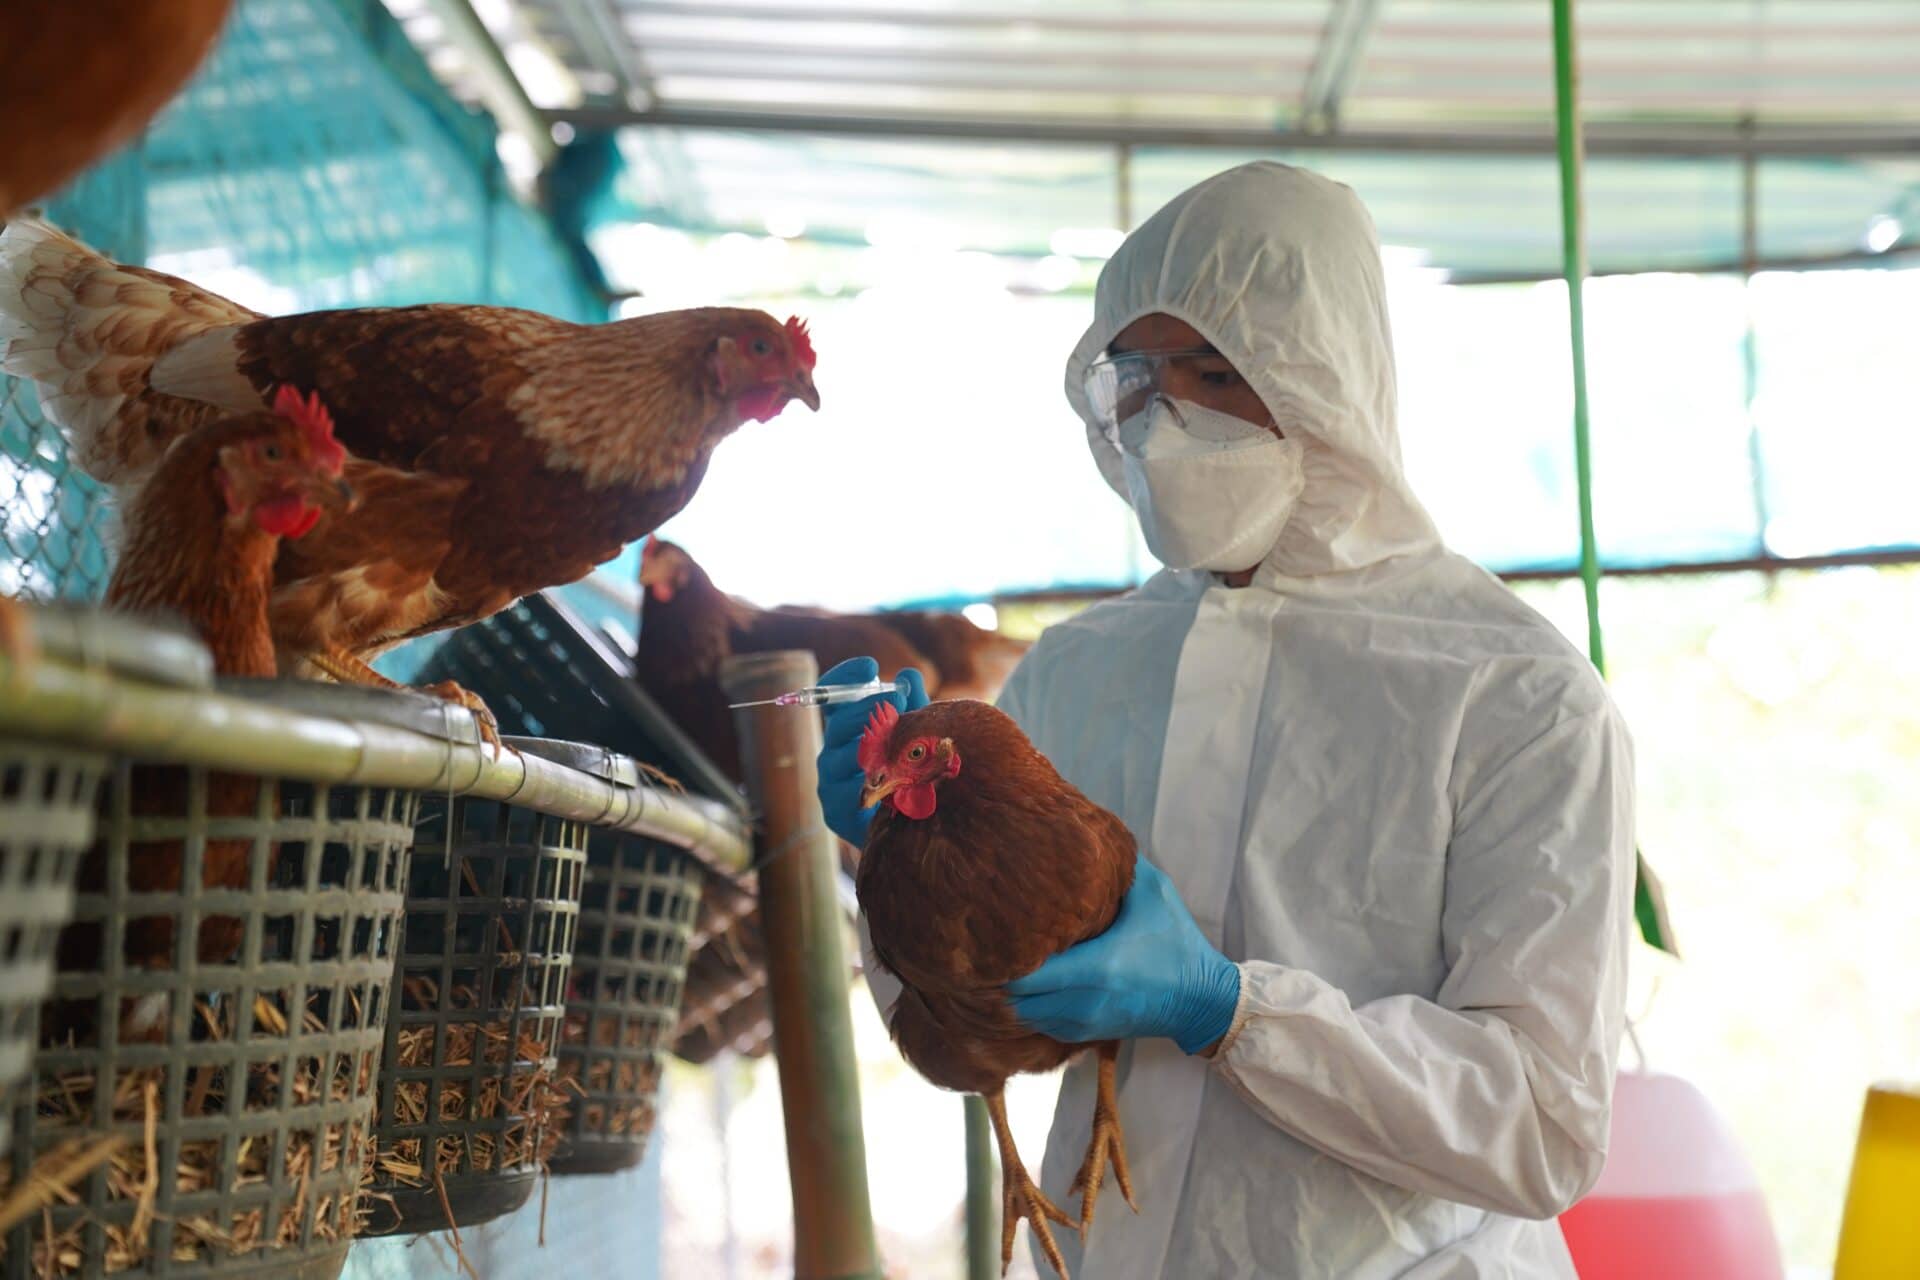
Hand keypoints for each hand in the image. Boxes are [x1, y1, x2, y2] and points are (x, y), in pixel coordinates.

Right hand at [816, 656, 928, 845]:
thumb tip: (909, 674)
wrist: (916, 830)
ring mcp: (830, 781)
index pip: (832, 697)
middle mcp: (834, 752)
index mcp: (848, 729)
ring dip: (870, 743)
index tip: (869, 667)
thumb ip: (915, 705)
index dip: (845, 678)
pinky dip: (867, 783)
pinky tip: (889, 779)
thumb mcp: (920, 737)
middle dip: (866, 706)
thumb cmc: (918, 776)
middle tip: (896, 699)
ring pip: (840, 754)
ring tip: (898, 739)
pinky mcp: (834, 810)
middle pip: (837, 721)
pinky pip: (844, 790)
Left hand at [1007, 856, 1241, 1054]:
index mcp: (1098, 965)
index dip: (1003, 953)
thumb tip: (1089, 830)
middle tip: (992, 943)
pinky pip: (1042, 1024)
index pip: (1026, 972)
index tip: (996, 928)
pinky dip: (1032, 1006)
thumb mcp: (1154, 893)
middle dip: (1001, 973)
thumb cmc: (1176, 941)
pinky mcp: (1088, 1033)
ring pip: (1024, 1015)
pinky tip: (1033, 983)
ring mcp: (1085, 1021)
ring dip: (1014, 992)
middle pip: (1016, 997)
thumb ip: (1121, 864)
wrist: (1201, 1000)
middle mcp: (1085, 1000)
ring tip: (1007, 961)